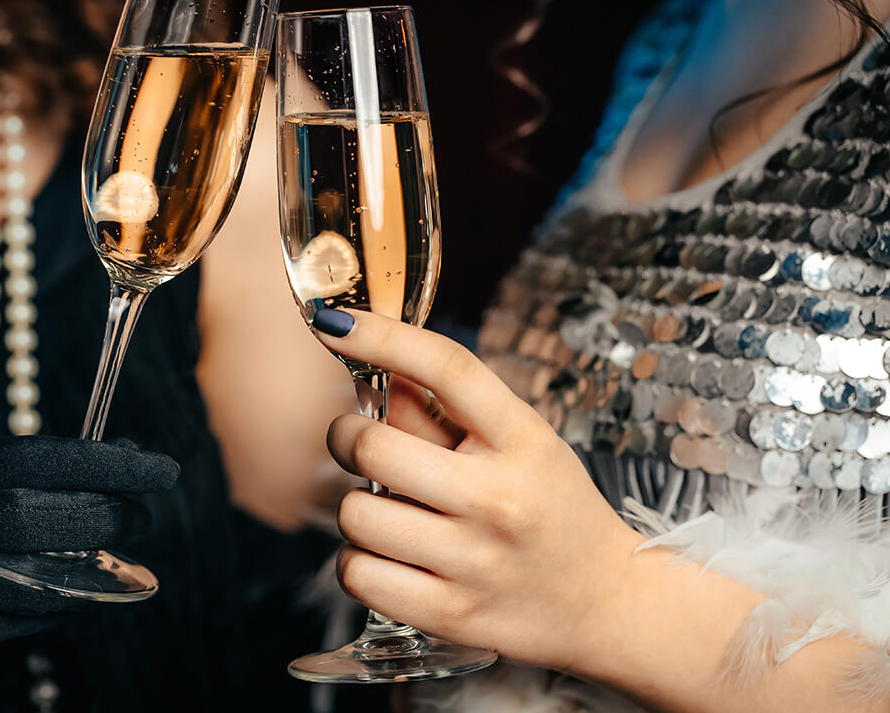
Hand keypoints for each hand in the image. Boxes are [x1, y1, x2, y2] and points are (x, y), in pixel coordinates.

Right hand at [0, 435, 177, 706]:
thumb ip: (28, 469)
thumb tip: (127, 455)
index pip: (34, 458)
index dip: (107, 463)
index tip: (163, 469)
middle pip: (41, 520)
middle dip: (108, 519)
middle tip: (144, 519)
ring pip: (40, 579)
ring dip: (96, 572)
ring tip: (123, 561)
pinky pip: (22, 622)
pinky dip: (60, 609)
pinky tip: (77, 596)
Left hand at [316, 309, 643, 670]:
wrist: (607, 604)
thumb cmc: (550, 509)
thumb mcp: (518, 444)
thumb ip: (444, 412)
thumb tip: (374, 371)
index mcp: (523, 441)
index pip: (448, 368)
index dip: (381, 335)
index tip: (333, 322)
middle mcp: (499, 500)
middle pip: (375, 446)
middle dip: (346, 437)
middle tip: (358, 441)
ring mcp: (475, 563)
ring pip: (355, 514)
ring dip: (356, 505)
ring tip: (389, 509)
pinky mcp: (450, 616)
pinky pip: (358, 573)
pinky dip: (359, 560)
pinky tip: (389, 554)